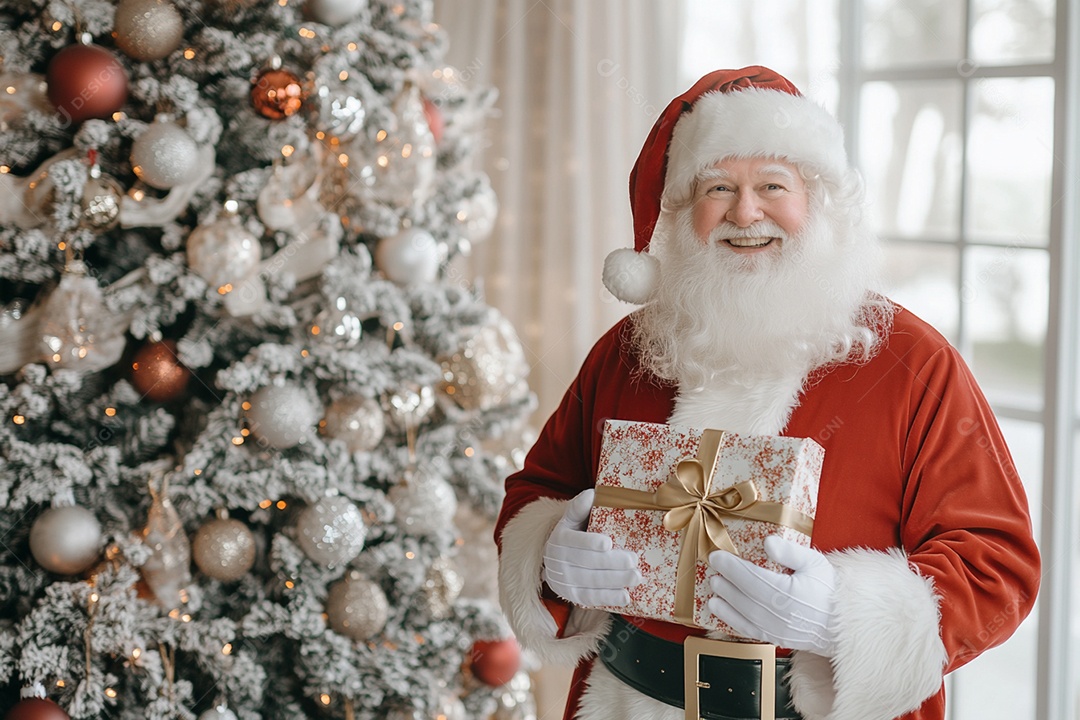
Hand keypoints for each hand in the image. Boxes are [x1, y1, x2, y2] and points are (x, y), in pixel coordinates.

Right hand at [542, 489, 642, 606]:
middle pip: (587, 563)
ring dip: (615, 581)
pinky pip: (591, 599)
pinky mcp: (572, 596)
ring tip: (636, 577)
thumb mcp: (571, 519)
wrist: (554, 560)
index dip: (590, 543)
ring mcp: (565, 580)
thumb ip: (580, 507)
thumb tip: (592, 494)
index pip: (574, 541)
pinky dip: (609, 598)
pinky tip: (626, 596)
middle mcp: (559, 561)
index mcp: (560, 538)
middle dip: (611, 563)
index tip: (608, 543)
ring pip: (591, 582)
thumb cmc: (571, 534)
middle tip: (634, 560)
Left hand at [707, 535, 835, 654]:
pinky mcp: (776, 639)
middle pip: (745, 596)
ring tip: (714, 587)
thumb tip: (767, 541)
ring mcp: (777, 630)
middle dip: (726, 582)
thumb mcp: (815, 563)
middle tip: (712, 569)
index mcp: (790, 594)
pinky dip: (730, 620)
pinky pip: (748, 630)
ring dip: (725, 601)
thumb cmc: (829, 590)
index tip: (716, 556)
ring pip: (743, 615)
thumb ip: (790, 552)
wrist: (843, 623)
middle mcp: (781, 615)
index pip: (753, 578)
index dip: (731, 567)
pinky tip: (720, 609)